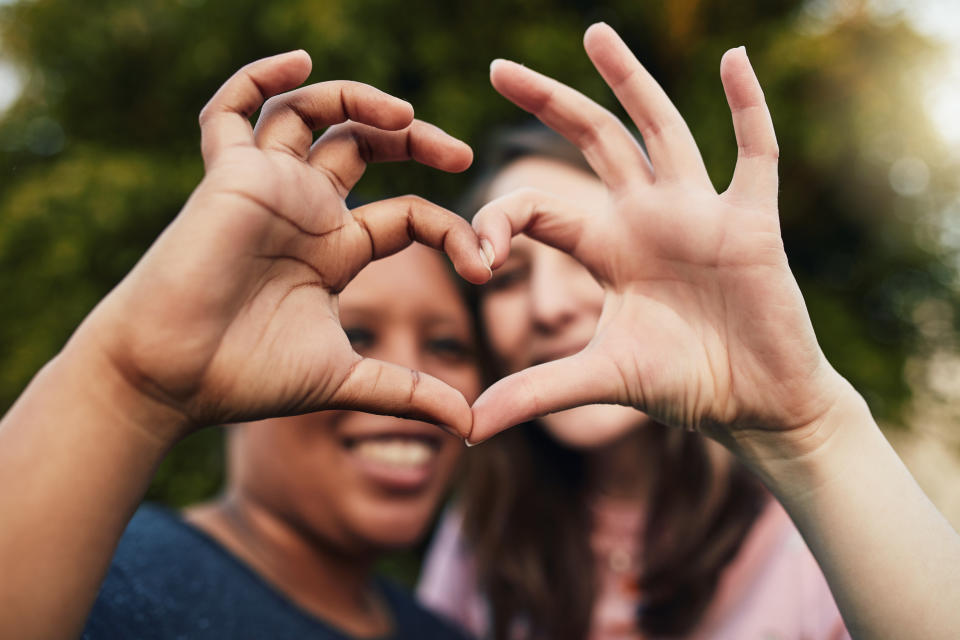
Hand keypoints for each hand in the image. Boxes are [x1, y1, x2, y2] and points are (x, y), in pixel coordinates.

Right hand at [74, 51, 489, 441]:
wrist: (171, 379)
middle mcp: (305, 211)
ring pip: (310, 114)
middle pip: (364, 146)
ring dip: (357, 100)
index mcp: (335, 250)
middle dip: (414, 139)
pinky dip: (259, 77)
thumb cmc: (247, 378)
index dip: (453, 230)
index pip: (409, 215)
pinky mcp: (228, 176)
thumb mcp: (346, 380)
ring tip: (404, 116)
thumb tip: (474, 428)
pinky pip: (233, 110)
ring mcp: (267, 188)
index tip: (485, 264)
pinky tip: (299, 62)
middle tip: (461, 155)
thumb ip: (408, 393)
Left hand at [468, 24, 849, 449]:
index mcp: (607, 249)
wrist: (756, 406)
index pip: (541, 208)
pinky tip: (735, 58)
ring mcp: (700, 213)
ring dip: (630, 80)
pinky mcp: (752, 223)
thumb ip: (536, 391)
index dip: (502, 220)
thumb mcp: (603, 379)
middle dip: (548, 105)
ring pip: (661, 130)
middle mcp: (648, 218)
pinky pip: (754, 152)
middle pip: (593, 144)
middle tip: (498, 68)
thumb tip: (465, 427)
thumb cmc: (685, 385)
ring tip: (594, 33)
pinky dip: (748, 107)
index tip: (478, 258)